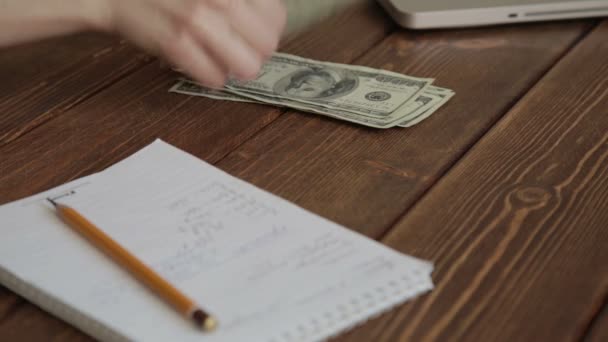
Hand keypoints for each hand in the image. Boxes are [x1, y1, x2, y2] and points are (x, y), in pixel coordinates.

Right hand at [99, 0, 286, 86]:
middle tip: (240, 49)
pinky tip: (203, 64)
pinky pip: (214, 77)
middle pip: (267, 46)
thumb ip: (242, 3)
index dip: (268, 32)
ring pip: (247, 67)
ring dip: (237, 67)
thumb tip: (269, 24)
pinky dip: (212, 76)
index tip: (255, 35)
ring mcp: (198, 20)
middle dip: (256, 53)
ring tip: (224, 59)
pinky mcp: (175, 42)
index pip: (277, 18)